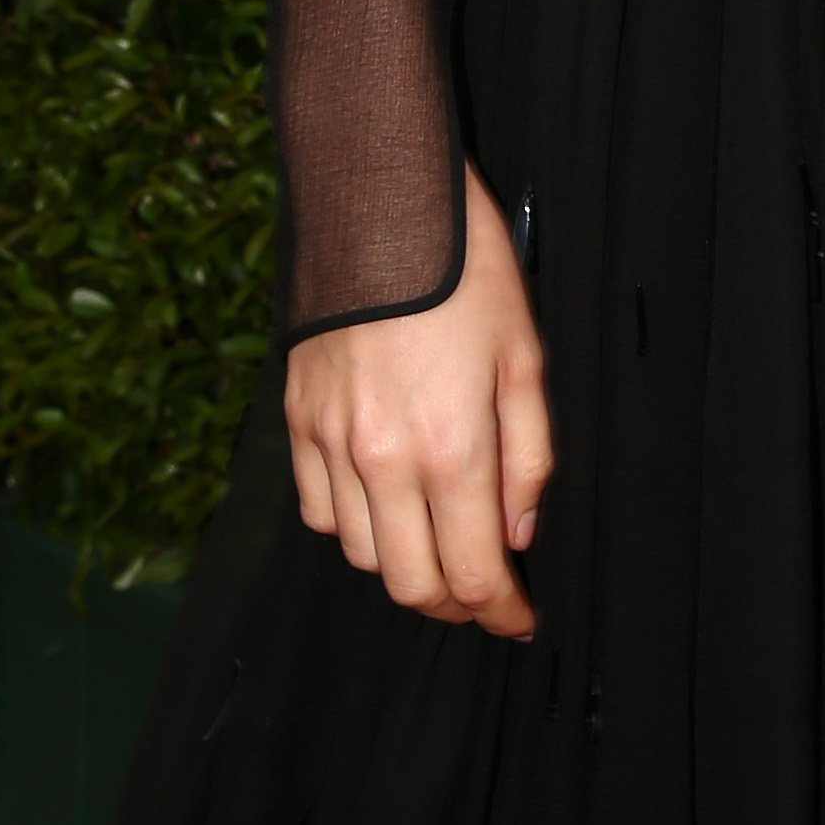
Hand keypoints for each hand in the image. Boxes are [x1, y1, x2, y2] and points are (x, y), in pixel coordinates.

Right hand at [286, 167, 554, 633]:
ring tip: (439, 543)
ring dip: (403, 565)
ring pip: (360, 555)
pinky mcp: (297, 421)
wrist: (377, 205)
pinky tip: (383, 504)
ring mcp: (330, 443)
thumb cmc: (464, 273)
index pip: (474, 573)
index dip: (502, 612)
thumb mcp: (525, 358)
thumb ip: (527, 458)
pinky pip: (318, 510)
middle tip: (485, 594)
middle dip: (454, 603)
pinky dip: (352, 525)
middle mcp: (381, 460)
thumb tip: (517, 532)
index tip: (520, 619)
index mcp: (450, 448)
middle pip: (411, 582)